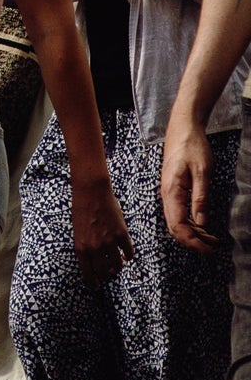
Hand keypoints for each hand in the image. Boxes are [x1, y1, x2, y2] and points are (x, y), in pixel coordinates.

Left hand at [70, 176, 135, 278]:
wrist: (91, 193)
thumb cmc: (80, 211)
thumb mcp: (77, 233)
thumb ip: (85, 247)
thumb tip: (94, 262)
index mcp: (81, 248)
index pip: (88, 273)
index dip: (93, 282)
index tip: (96, 286)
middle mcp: (95, 248)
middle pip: (104, 272)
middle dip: (106, 276)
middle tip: (107, 275)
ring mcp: (109, 242)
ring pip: (117, 265)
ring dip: (117, 267)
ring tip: (116, 266)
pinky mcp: (122, 234)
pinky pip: (129, 252)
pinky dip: (128, 256)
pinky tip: (126, 256)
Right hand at [162, 107, 221, 250]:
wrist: (182, 130)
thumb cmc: (192, 147)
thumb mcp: (203, 172)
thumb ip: (200, 198)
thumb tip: (201, 223)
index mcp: (171, 192)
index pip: (178, 225)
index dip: (192, 241)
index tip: (208, 249)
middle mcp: (166, 196)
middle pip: (174, 227)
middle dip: (192, 241)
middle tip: (212, 247)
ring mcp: (168, 194)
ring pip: (176, 222)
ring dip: (192, 233)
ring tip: (212, 238)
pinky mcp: (172, 191)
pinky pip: (178, 213)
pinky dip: (190, 223)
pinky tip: (203, 225)